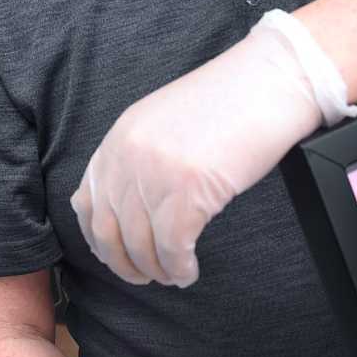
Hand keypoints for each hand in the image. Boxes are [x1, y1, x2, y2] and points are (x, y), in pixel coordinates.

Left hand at [70, 12, 347, 287]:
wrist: (269, 81)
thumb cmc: (227, 102)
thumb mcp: (163, 121)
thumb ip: (138, 155)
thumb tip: (130, 205)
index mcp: (119, 137)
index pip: (87, 201)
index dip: (97, 238)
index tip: (113, 254)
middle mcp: (128, 156)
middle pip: (109, 231)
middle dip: (124, 263)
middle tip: (143, 276)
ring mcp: (156, 173)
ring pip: (140, 245)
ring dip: (156, 270)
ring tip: (172, 275)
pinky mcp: (189, 191)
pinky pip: (173, 247)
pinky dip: (179, 267)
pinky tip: (188, 270)